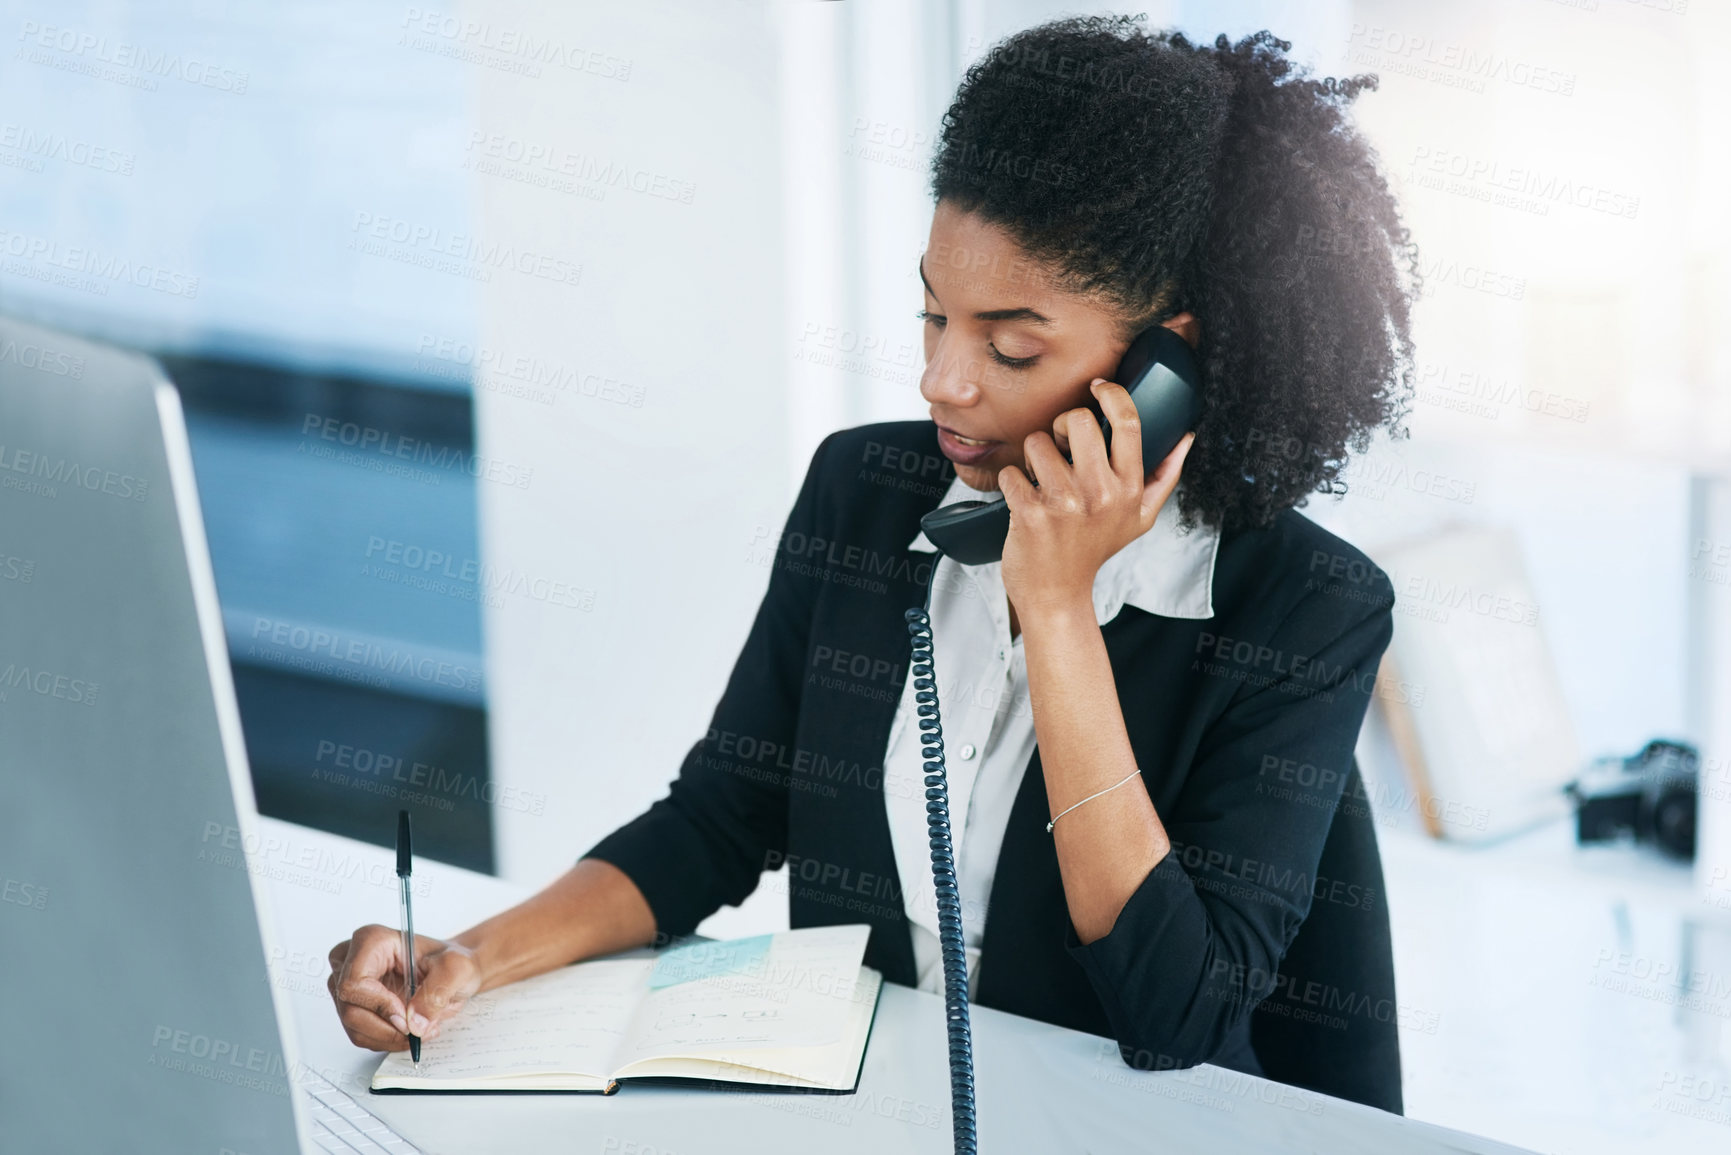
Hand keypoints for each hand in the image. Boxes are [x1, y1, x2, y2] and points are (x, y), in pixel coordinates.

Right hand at [327, 924, 481, 1050]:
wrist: (452, 972)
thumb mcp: (457, 968)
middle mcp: (352, 960)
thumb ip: (437, 993)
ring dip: (387, 1036)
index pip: (353, 982)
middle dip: (385, 1027)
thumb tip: (414, 1023)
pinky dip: (385, 1039)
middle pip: (349, 1008)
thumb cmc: (451, 962)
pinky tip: (407, 1029)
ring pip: (353, 1026)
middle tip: (416, 1029)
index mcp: (373, 941)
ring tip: (418, 1029)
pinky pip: (360, 1034)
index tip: (405, 1016)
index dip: (378, 1005)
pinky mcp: (354, 1005)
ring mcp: (349, 985)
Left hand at [998, 379, 1194, 619]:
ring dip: (1033, 455)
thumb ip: (1164, 477)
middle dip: (1063, 425)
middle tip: (1061, 447)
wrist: (1057, 594)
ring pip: (1038, 442)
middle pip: (1079, 420)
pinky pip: (1011, 472)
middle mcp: (1100, 494)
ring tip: (1041, 479)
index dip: (1112, 394)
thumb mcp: (1140, 518)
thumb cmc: (1095, 550)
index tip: (1098, 387)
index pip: (1129, 423)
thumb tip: (1186, 438)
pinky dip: (1011, 482)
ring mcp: (1065, 503)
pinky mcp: (1030, 513)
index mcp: (1129, 489)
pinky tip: (1023, 500)